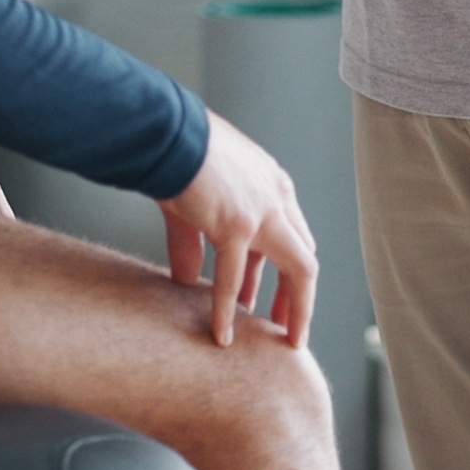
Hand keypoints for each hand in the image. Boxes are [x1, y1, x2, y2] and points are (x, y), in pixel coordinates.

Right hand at [156, 114, 315, 345]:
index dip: (287, 271)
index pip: (294, 236)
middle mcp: (277, 199)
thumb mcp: (195, 200)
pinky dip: (227, 310)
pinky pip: (234, 278)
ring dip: (292, 307)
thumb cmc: (177, 153)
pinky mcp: (237, 225)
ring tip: (278, 337)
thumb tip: (187, 281)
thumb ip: (194, 244)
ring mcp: (262, 213)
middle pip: (305, 256)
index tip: (274, 296)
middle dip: (298, 294)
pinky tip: (221, 335)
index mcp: (272, 186)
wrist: (165, 131)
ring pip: (298, 270)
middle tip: (283, 325)